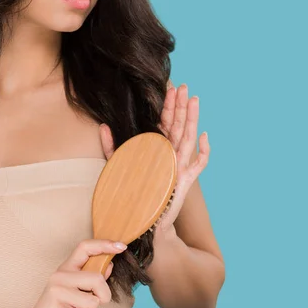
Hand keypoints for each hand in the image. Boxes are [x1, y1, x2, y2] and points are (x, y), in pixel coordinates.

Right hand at [15, 239, 125, 307]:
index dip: (104, 245)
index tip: (121, 246)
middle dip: (104, 296)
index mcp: (65, 269)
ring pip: (93, 302)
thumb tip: (109, 265)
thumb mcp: (74, 291)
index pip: (85, 247)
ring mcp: (55, 292)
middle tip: (93, 305)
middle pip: (97, 279)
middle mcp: (59, 276)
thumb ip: (91, 279)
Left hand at [99, 82, 209, 237]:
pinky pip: (198, 164)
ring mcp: (179, 167)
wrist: (140, 220)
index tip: (169, 88)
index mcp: (157, 149)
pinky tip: (204, 136)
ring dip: (191, 119)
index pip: (164, 123)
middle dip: (181, 106)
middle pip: (178, 126)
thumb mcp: (117, 165)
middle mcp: (170, 155)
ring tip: (194, 100)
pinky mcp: (183, 181)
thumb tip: (103, 125)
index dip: (167, 106)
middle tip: (184, 87)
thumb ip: (112, 146)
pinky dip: (203, 151)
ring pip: (188, 138)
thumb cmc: (132, 192)